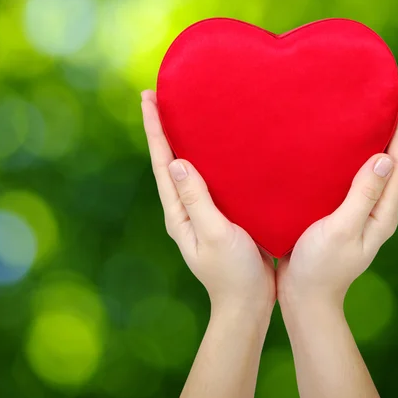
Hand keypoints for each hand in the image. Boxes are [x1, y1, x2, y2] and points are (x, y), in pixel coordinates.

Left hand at [140, 90, 275, 317]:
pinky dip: (209, 158)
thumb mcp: (215, 234)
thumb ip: (197, 200)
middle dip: (163, 128)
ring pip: (190, 168)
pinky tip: (221, 147)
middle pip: (170, 161)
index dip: (154, 129)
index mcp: (179, 213)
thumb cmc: (234, 273)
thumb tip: (176, 161)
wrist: (250, 303)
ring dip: (185, 139)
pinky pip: (211, 179)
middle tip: (162, 95)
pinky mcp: (223, 214)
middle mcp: (186, 209)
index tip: (148, 97)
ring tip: (187, 111)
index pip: (162, 163)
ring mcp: (203, 212)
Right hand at [277, 85, 397, 310]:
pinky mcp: (342, 212)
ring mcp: (360, 211)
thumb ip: (362, 196)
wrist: (303, 298)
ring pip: (375, 166)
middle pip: (393, 160)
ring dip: (381, 136)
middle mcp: (377, 210)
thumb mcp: (340, 231)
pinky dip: (358, 153)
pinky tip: (347, 143)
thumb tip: (385, 158)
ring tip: (378, 108)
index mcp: (382, 214)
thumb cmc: (319, 268)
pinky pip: (355, 176)